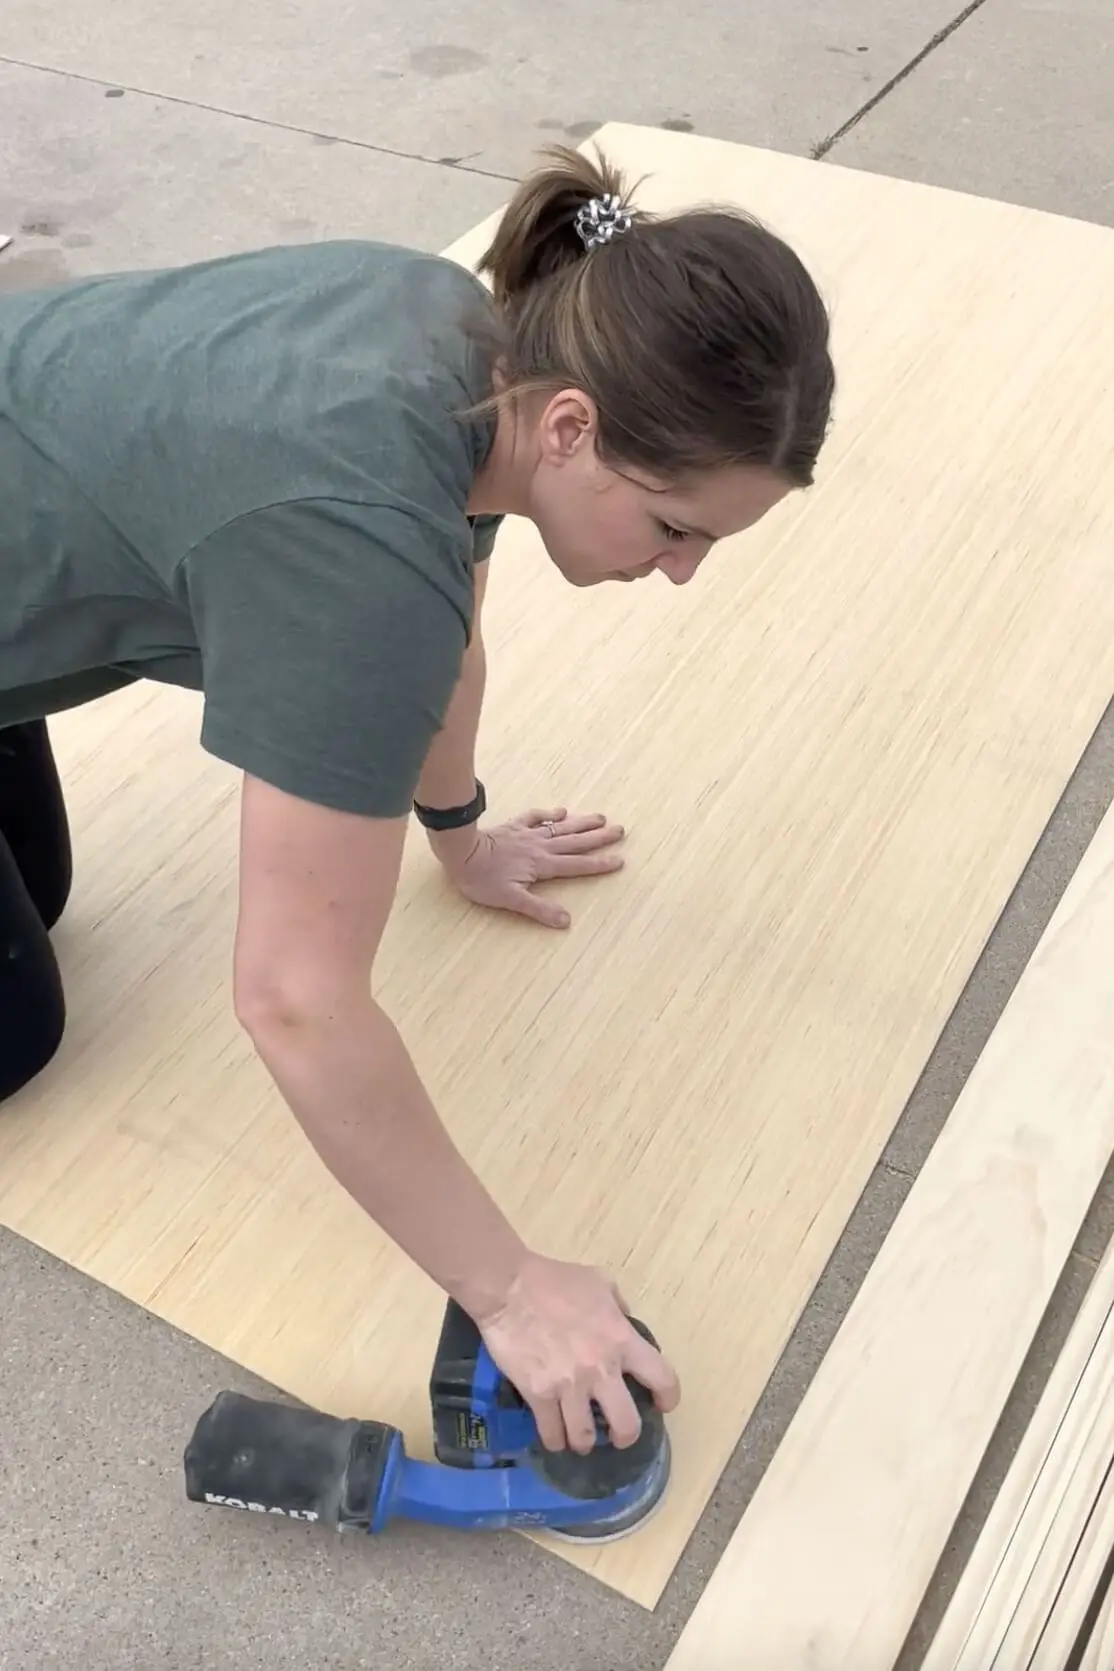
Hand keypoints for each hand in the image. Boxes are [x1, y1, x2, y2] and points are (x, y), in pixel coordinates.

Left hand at [430, 806, 624, 928]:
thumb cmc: (483, 880)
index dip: (599, 864)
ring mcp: (528, 834)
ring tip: (601, 818)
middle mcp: (540, 847)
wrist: (460, 852)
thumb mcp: (511, 900)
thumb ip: (539, 909)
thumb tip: (566, 921)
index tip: (619, 860)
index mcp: (542, 865)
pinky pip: (536, 817)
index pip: (577, 865)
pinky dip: (549, 814)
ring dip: (582, 823)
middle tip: (620, 831)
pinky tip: (560, 812)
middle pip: (575, 842)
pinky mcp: (514, 826)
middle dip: (599, 838)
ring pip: (561, 828)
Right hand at [472, 1252, 680, 1452]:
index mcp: (621, 1339)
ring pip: (585, 1438)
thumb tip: (624, 1321)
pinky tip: (553, 1436)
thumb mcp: (599, 1280)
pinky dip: (554, 1439)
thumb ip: (618, 1305)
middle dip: (625, 1436)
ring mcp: (569, 1385)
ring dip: (584, 1442)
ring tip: (579, 1439)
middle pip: (627, 1424)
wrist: (509, 1287)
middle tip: (617, 1435)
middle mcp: (601, 1369)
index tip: (662, 1405)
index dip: (668, 1397)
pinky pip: (551, 1433)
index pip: (662, 1377)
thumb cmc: (554, 1280)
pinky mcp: (539, 1395)